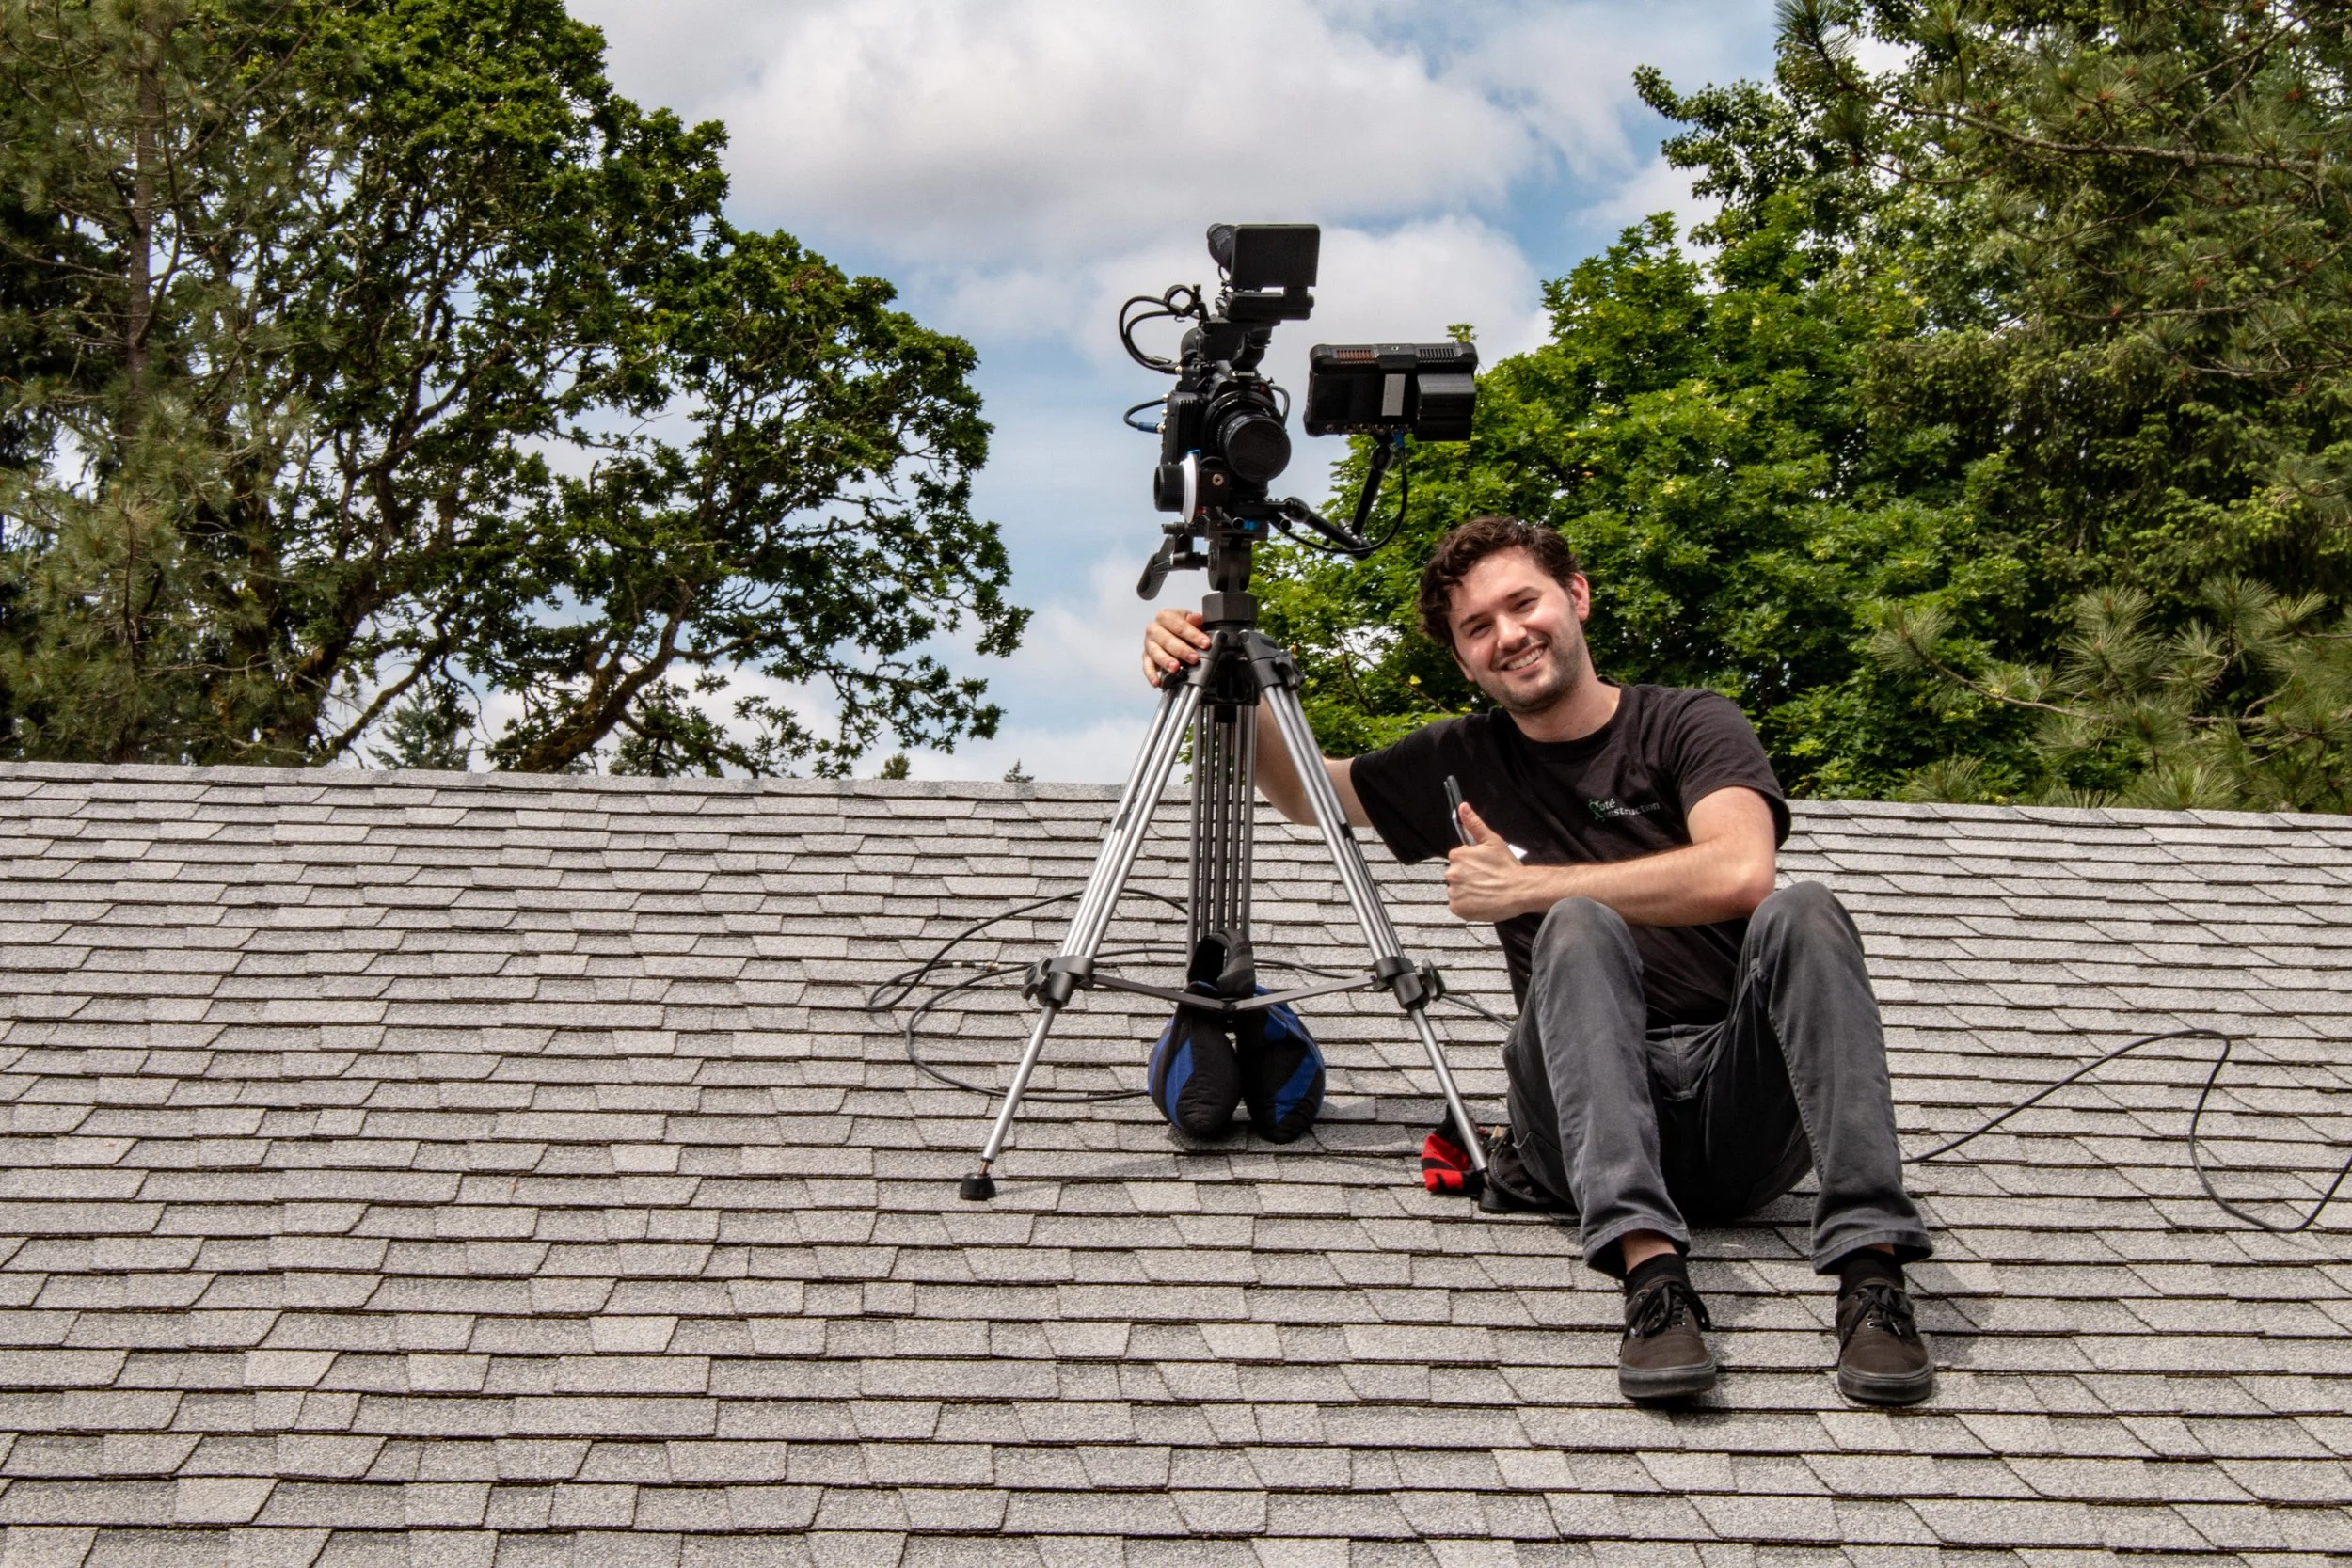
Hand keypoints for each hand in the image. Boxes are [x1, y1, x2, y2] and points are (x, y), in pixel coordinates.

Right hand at [1142, 607, 1208, 687]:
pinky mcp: (1146, 657)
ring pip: (1156, 653)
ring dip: (1166, 661)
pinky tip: (1158, 681)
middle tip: (1194, 658)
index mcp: (1164, 617)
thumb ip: (1193, 620)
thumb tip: (1196, 618)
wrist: (1169, 631)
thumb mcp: (1188, 620)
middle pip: (1166, 640)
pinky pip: (1147, 667)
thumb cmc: (1179, 626)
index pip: (1179, 625)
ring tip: (1176, 668)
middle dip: (1182, 650)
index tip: (1205, 643)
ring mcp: (1148, 644)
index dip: (1193, 635)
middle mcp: (1153, 629)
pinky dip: (1152, 675)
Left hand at [1445, 803, 1532, 921]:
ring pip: (1457, 891)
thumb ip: (1474, 823)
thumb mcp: (1492, 841)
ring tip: (1485, 891)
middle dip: (1467, 877)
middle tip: (1485, 880)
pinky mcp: (1458, 908)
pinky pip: (1458, 906)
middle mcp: (1452, 873)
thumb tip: (1463, 808)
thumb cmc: (1507, 867)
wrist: (1519, 890)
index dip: (1471, 864)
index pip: (1457, 859)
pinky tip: (1481, 901)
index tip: (1482, 868)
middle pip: (1456, 875)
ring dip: (1467, 892)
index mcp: (1458, 855)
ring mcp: (1454, 892)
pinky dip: (1468, 905)